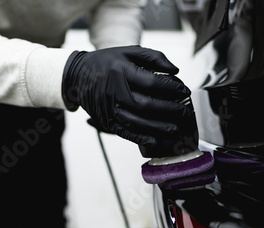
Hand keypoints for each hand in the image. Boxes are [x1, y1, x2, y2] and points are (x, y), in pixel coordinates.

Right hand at [62, 45, 191, 145]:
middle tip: (186, 112)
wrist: (77, 76)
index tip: (184, 91)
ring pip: (137, 122)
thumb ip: (154, 57)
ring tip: (175, 129)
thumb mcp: (128, 51)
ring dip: (159, 128)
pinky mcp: (106, 121)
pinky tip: (155, 140)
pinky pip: (125, 133)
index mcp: (121, 72)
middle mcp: (115, 91)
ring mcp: (109, 109)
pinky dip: (141, 138)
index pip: (151, 83)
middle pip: (146, 105)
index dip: (171, 88)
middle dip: (170, 110)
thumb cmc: (106, 63)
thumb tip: (175, 70)